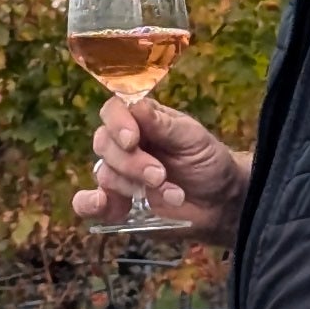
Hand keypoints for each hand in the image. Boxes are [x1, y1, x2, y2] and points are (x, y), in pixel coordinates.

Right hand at [72, 96, 247, 246]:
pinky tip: (104, 204)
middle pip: (104, 144)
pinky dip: (90, 204)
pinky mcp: (117, 203)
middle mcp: (125, 144)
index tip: (133, 140)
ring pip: (104, 174)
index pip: (114, 111)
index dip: (118, 124)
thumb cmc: (208, 162)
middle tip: (160, 176)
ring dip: (133, 186)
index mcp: (142, 120)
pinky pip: (89, 203)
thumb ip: (164, 124)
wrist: (220, 202)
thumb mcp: (193, 138)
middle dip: (131, 163)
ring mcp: (120, 174)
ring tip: (171, 194)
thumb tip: (134, 104)